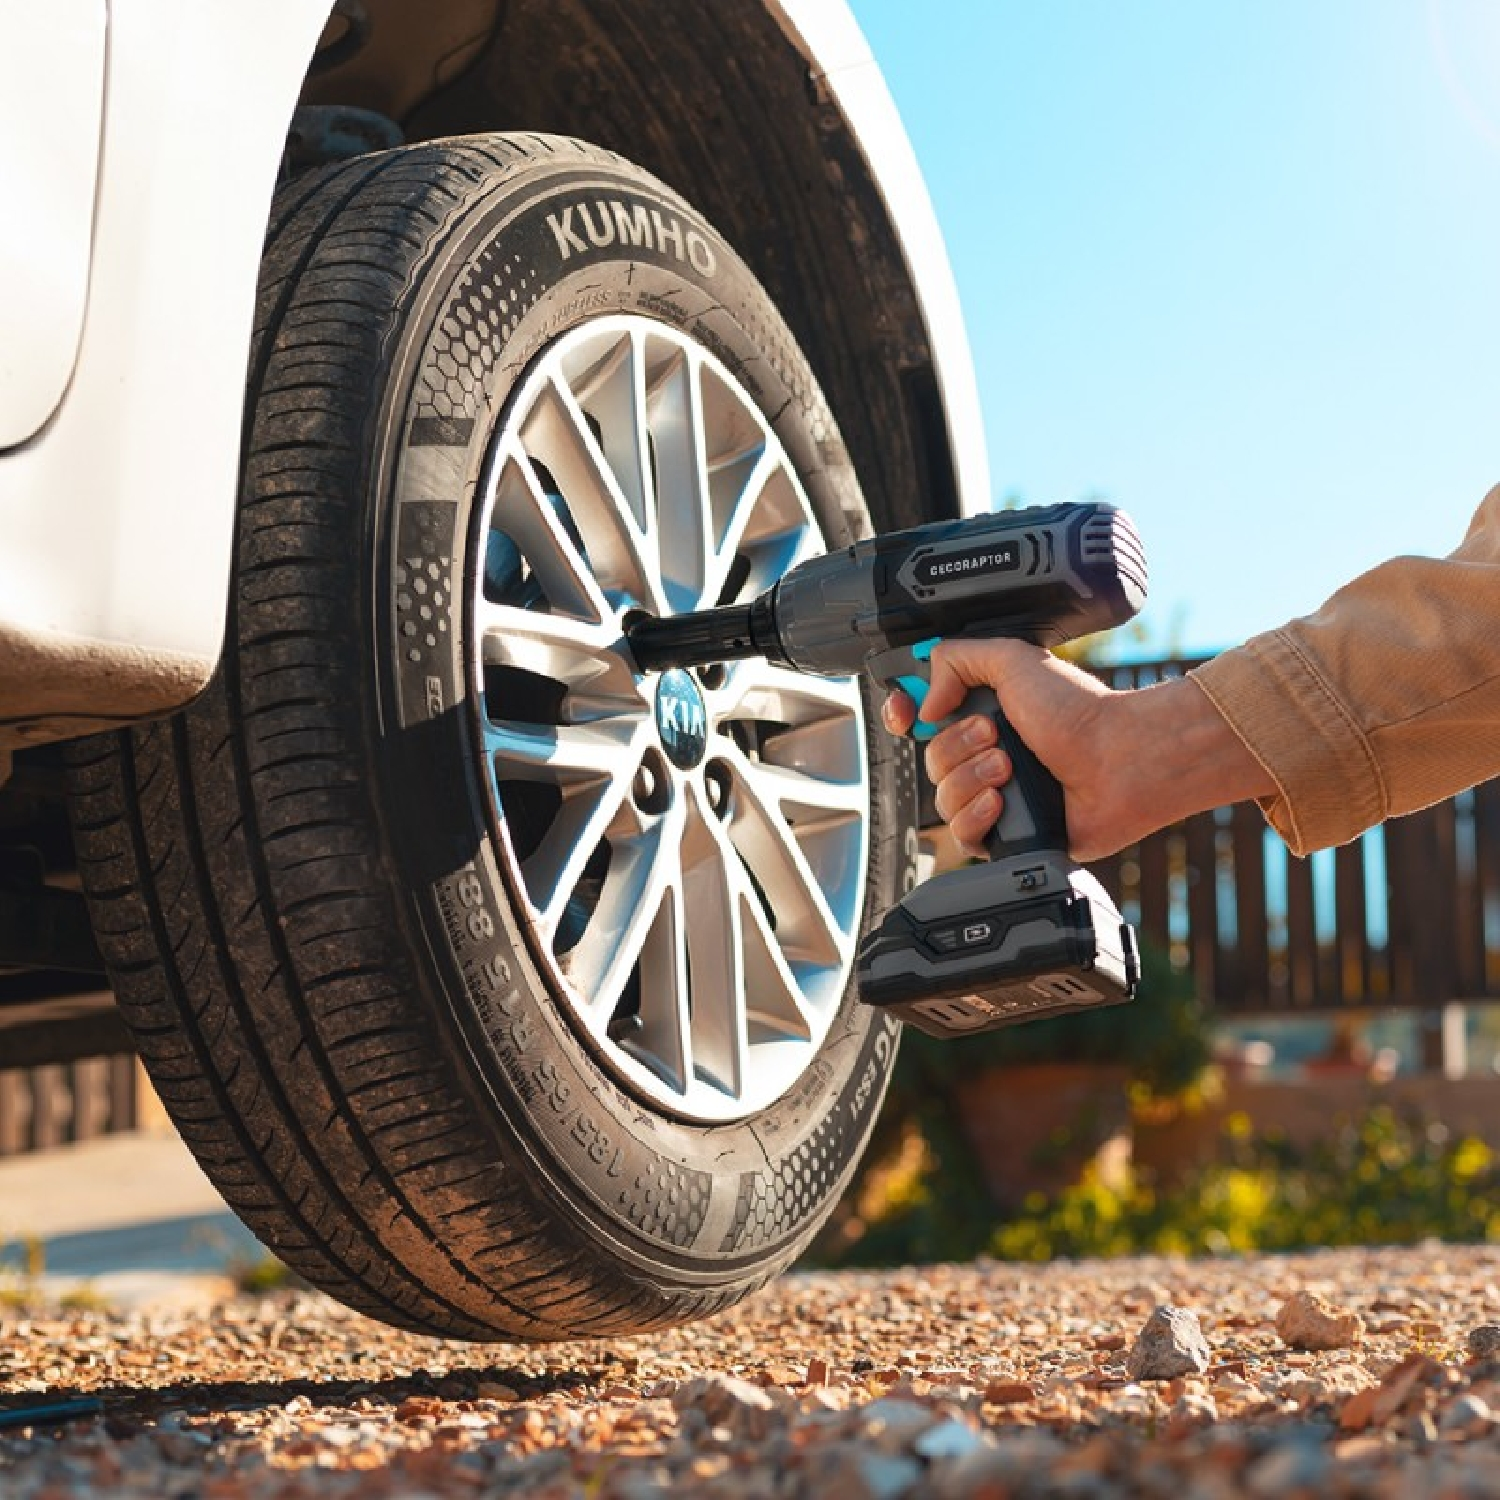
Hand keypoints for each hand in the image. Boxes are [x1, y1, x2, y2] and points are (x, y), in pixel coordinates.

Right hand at [881, 639, 1275, 861]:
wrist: (1119, 762)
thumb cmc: (1080, 712)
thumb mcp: (1012, 659)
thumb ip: (955, 659)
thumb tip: (925, 703)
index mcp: (983, 711)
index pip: (921, 715)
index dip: (904, 715)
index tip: (907, 714)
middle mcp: (985, 753)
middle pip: (928, 759)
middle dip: (957, 747)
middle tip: (996, 736)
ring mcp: (994, 794)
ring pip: (942, 798)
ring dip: (971, 780)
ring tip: (1010, 769)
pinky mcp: (1005, 833)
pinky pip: (961, 835)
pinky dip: (976, 816)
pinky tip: (1002, 802)